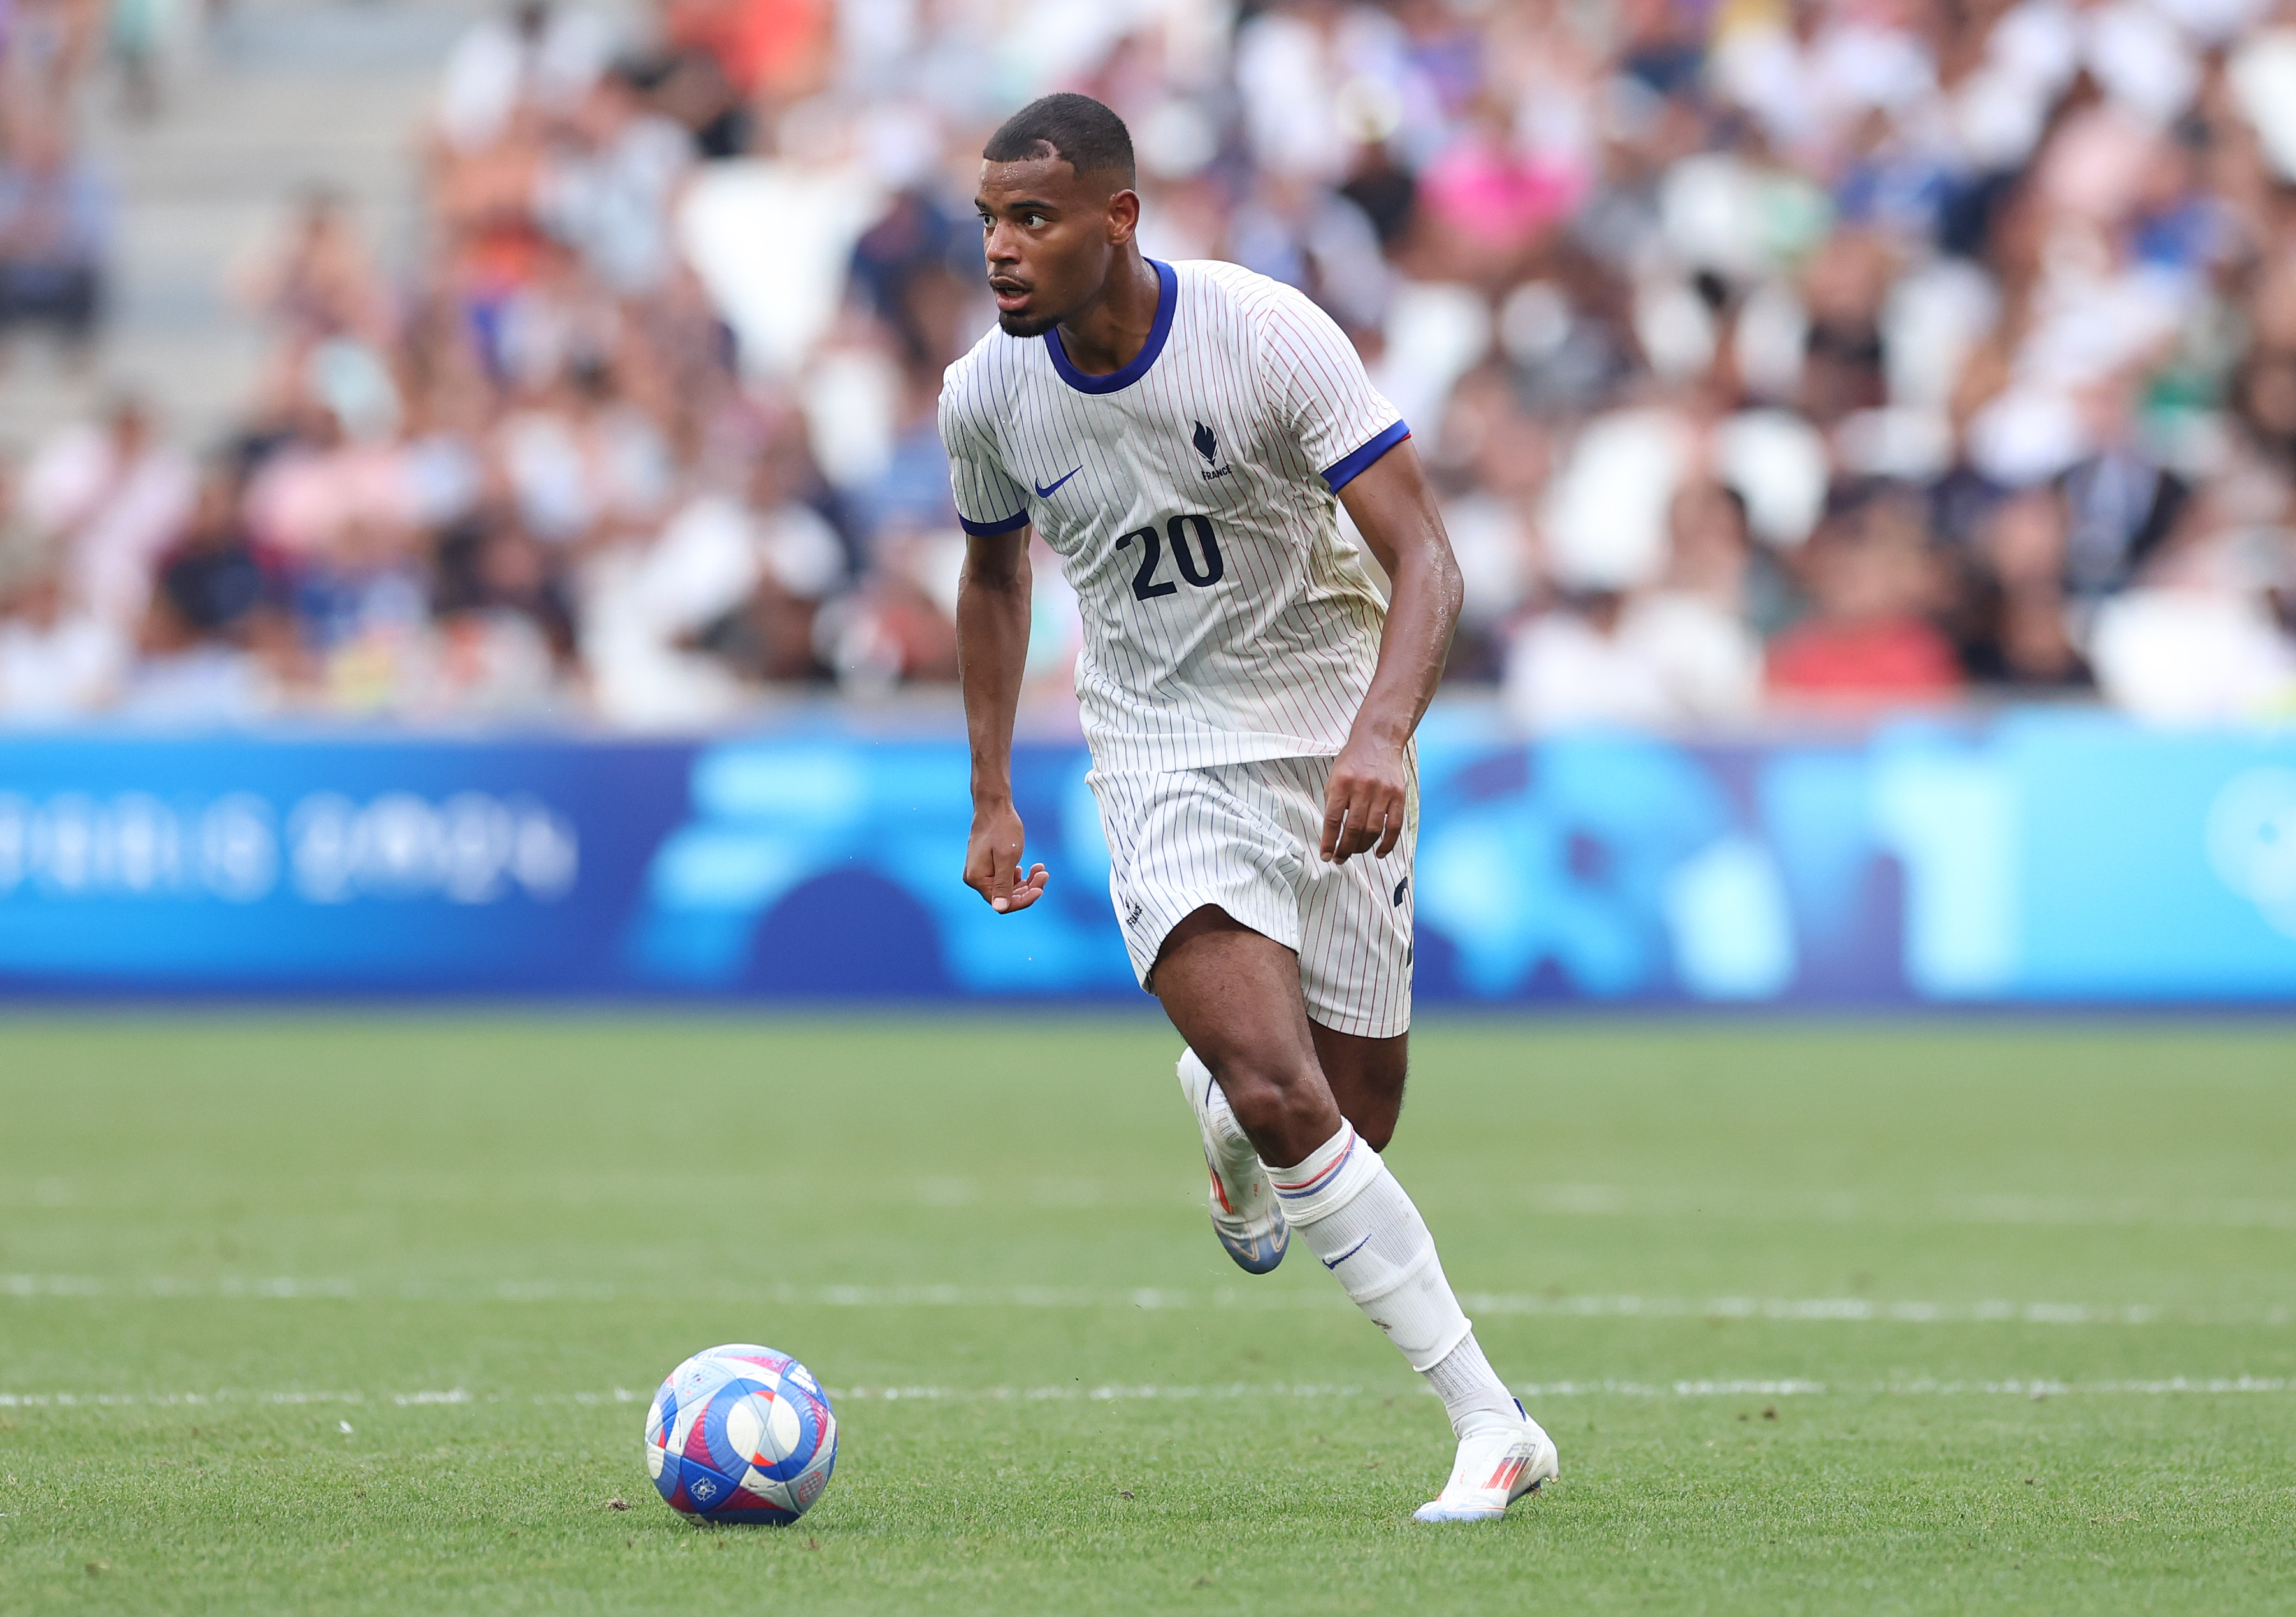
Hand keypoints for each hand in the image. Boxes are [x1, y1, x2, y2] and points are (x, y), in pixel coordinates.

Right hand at [965, 800, 1049, 911]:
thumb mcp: (1007, 858)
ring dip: (1026, 881)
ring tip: (1040, 868)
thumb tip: (999, 908)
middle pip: (1006, 896)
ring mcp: (980, 872)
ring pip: (1007, 887)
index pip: (1003, 903)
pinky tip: (1030, 867)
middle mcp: (975, 879)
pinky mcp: (986, 865)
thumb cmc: (1001, 829)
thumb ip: (1004, 885)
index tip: (1041, 888)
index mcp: (977, 879)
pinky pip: (1004, 877)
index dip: (1024, 899)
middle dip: (1027, 888)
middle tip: (1044, 873)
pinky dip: (1019, 874)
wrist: (994, 806)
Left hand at [1320, 735, 1407, 863]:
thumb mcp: (1334, 777)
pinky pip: (1394, 826)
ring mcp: (1383, 792)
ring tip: (1354, 853)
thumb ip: (1333, 802)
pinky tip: (1379, 852)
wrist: (1378, 739)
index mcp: (1342, 783)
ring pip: (1373, 830)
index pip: (1333, 819)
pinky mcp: (1399, 795)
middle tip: (1340, 858)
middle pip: (1354, 828)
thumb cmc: (1353, 761)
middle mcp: (1363, 788)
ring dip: (1362, 848)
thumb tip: (1332, 833)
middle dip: (1345, 849)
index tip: (1326, 855)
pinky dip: (1387, 843)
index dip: (1329, 841)